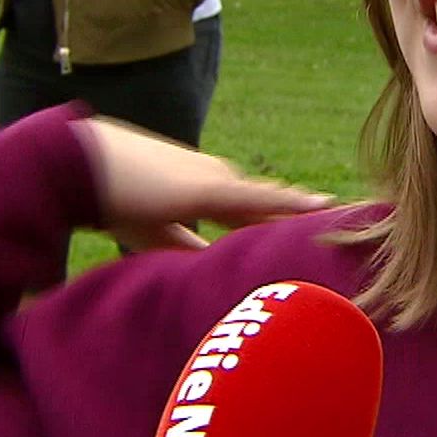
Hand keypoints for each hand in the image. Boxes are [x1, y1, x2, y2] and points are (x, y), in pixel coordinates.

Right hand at [73, 117, 334, 253]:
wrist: (80, 167)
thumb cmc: (111, 197)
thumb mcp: (153, 233)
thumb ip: (185, 249)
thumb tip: (208, 270)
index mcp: (207, 192)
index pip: (259, 215)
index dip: (291, 227)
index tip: (323, 237)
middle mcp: (219, 181)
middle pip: (276, 207)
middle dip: (312, 223)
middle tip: (357, 232)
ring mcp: (217, 180)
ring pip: (277, 202)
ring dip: (311, 216)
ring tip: (354, 224)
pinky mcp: (209, 187)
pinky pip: (260, 200)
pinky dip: (291, 205)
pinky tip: (321, 208)